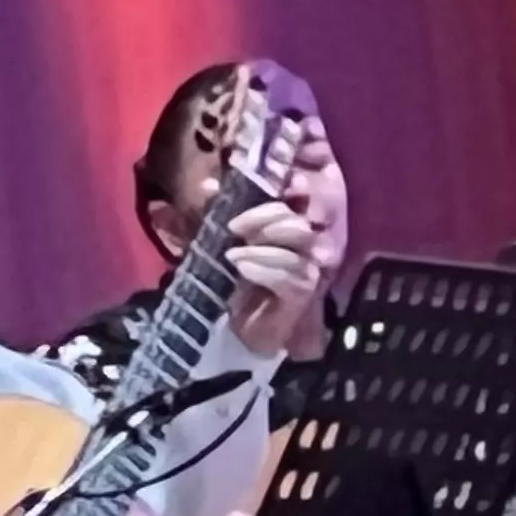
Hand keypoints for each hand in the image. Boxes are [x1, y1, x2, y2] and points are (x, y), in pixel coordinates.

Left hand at [224, 196, 325, 358]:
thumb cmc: (229, 284)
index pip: (289, 200)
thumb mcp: (212, 242)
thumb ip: (211, 214)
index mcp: (284, 227)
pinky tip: (242, 269)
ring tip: (232, 255)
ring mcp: (307, 268)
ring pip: (297, 243)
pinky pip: (289, 275)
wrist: (236, 330)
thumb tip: (207, 184)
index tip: (252, 190)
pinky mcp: (303, 293)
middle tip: (233, 228)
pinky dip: (263, 269)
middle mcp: (303, 244)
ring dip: (261, 246)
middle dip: (263, 218)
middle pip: (295, 219)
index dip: (278, 189)